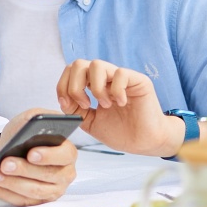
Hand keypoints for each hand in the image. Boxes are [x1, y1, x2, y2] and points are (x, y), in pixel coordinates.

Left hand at [0, 109, 76, 205]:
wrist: (12, 149)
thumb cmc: (25, 135)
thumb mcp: (31, 118)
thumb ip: (37, 117)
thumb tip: (36, 121)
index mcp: (68, 152)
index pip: (64, 155)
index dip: (48, 156)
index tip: (31, 154)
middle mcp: (65, 173)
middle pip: (47, 175)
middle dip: (24, 170)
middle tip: (5, 164)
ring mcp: (53, 190)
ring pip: (34, 191)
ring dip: (12, 183)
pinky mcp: (39, 202)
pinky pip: (23, 202)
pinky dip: (7, 193)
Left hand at [56, 59, 185, 157]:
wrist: (143, 142)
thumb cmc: (120, 132)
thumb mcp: (90, 122)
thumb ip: (75, 111)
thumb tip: (63, 99)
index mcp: (93, 85)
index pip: (70, 72)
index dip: (63, 86)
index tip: (69, 105)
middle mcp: (106, 78)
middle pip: (78, 64)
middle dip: (75, 86)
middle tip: (86, 105)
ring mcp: (121, 77)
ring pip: (97, 64)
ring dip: (95, 88)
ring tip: (105, 104)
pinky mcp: (138, 80)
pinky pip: (121, 73)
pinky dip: (116, 90)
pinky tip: (121, 103)